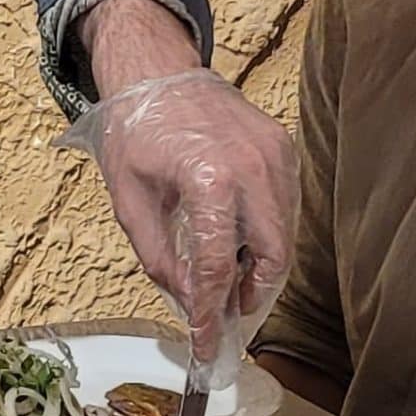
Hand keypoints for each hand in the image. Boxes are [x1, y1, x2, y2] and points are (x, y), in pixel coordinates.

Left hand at [63, 62, 298, 375]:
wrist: (157, 72)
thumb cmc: (137, 130)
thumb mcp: (129, 200)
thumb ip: (158, 257)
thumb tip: (187, 299)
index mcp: (209, 180)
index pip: (217, 266)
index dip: (211, 313)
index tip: (206, 344)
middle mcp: (251, 167)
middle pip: (271, 257)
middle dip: (250, 294)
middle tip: (226, 312)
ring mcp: (274, 155)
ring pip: (285, 235)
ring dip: (262, 267)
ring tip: (232, 281)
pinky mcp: (282, 148)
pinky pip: (286, 206)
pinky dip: (268, 233)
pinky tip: (242, 241)